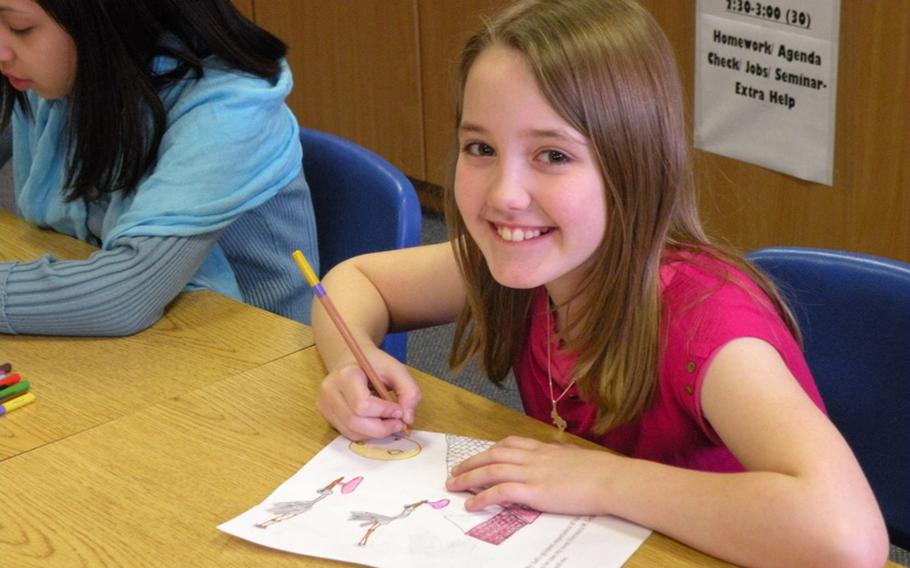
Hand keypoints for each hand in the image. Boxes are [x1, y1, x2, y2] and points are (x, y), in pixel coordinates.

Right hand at [316, 347, 420, 440]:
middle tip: (398, 424)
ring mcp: (325, 404)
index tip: (400, 411)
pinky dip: (366, 433)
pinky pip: (347, 433)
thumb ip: (409, 391)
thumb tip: (407, 419)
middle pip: (354, 421)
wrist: (351, 361)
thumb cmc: (374, 365)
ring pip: (351, 431)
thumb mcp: (396, 370)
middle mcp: (330, 390)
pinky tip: (375, 423)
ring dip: (374, 433)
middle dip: (381, 428)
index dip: (385, 412)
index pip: (363, 404)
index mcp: (346, 375)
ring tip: (388, 423)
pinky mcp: (326, 415)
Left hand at [445, 436, 613, 515]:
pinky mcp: (533, 491)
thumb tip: (560, 459)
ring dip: (468, 477)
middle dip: (471, 462)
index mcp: (545, 449)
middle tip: (456, 470)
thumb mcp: (577, 457)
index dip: (491, 449)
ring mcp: (532, 473)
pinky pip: (500, 492)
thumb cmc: (602, 471)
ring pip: (491, 470)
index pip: (510, 443)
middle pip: (494, 454)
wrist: (611, 479)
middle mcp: (533, 457)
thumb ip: (562, 457)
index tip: (480, 454)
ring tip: (453, 485)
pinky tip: (471, 504)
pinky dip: (482, 497)